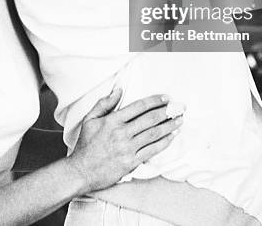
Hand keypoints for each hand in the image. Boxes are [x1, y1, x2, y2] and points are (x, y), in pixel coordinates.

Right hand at [66, 88, 182, 192]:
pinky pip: (152, 150)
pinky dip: (164, 143)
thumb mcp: (90, 119)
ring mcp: (128, 148)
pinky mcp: (131, 162)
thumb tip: (118, 90)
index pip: (138, 106)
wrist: (81, 171)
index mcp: (112, 121)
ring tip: (180, 120)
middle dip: (167, 111)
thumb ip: (104, 103)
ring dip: (169, 126)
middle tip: (179, 107)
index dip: (154, 101)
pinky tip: (172, 137)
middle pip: (150, 119)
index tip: (166, 97)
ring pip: (154, 134)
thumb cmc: (85, 144)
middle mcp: (122, 133)